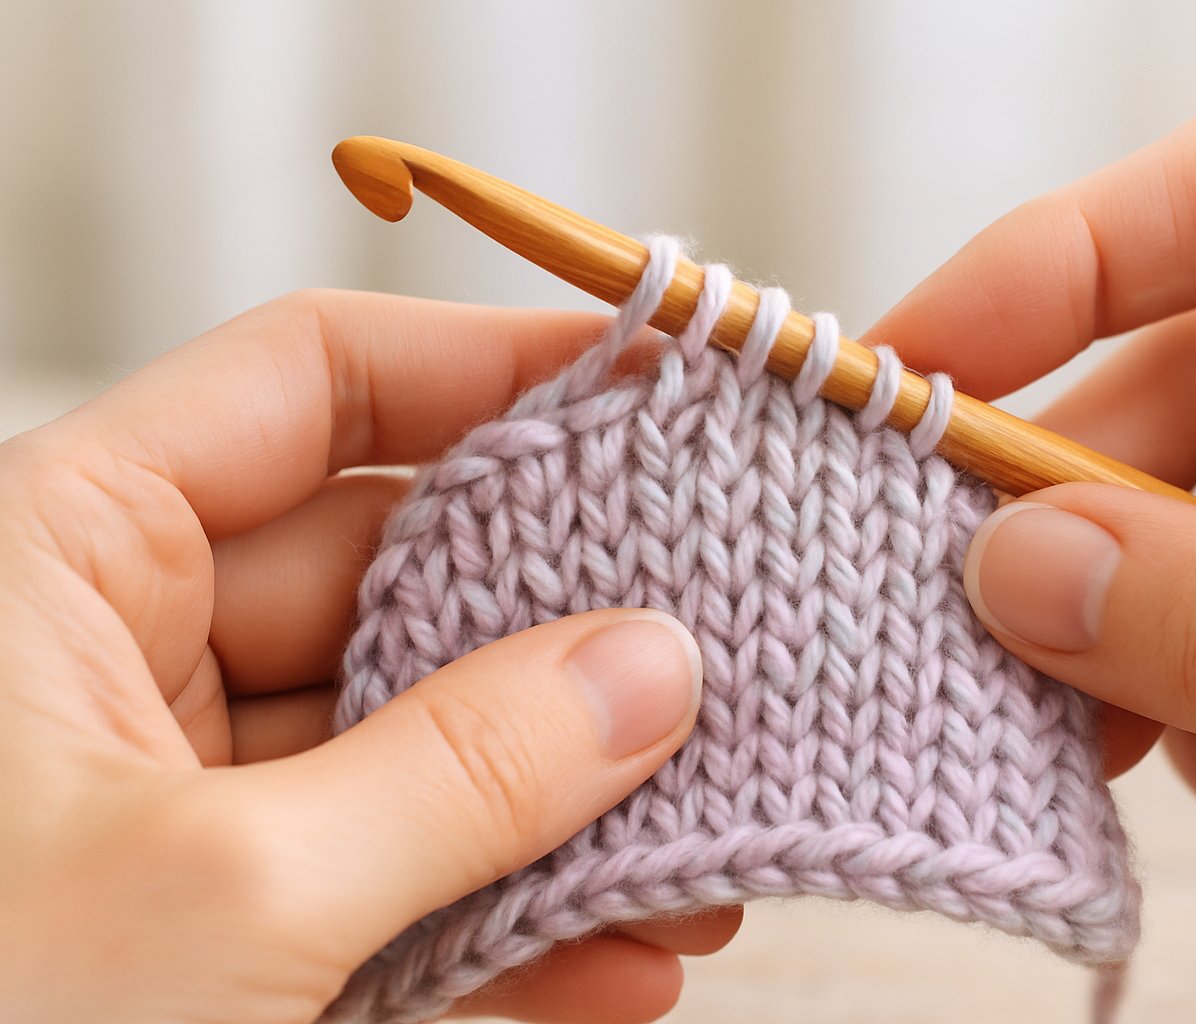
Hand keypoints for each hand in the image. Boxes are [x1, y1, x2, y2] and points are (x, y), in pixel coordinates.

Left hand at [0, 291, 739, 1023]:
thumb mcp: (225, 901)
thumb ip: (459, 773)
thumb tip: (650, 672)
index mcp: (62, 562)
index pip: (309, 388)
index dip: (488, 367)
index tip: (653, 381)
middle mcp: (126, 658)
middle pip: (399, 577)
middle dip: (569, 632)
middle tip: (724, 642)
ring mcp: (184, 798)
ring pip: (420, 747)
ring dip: (568, 806)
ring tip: (704, 844)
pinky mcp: (229, 927)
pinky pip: (398, 885)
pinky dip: (513, 926)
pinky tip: (626, 960)